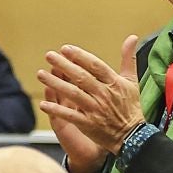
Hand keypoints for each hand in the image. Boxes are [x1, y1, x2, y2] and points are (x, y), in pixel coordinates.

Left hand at [37, 36, 144, 152]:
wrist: (132, 136)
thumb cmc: (130, 106)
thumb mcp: (132, 81)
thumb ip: (129, 58)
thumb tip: (132, 37)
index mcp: (114, 83)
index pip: (95, 66)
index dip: (80, 57)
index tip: (65, 49)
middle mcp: (104, 95)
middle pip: (81, 77)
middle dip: (64, 65)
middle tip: (49, 56)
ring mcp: (95, 110)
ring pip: (73, 94)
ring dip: (55, 84)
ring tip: (40, 74)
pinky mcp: (88, 124)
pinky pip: (70, 115)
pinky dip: (56, 110)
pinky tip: (43, 103)